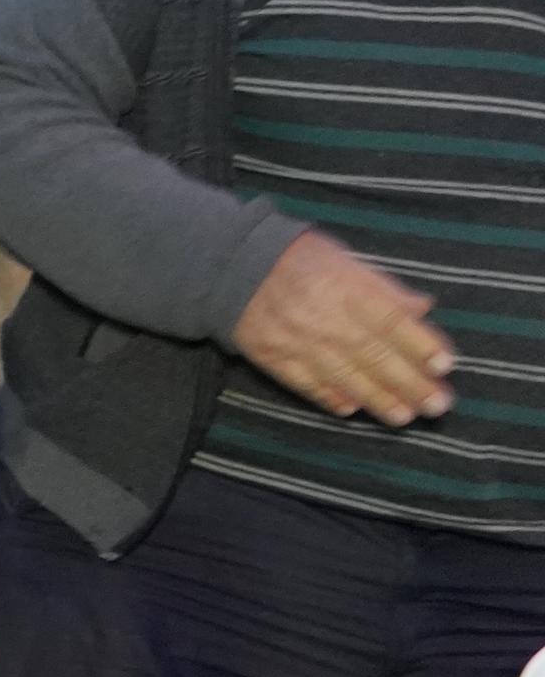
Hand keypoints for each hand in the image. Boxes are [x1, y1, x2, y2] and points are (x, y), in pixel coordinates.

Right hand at [232, 231, 453, 423]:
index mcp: (344, 287)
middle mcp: (323, 317)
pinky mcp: (274, 357)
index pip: (390, 320)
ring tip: (404, 417)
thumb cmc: (299, 260)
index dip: (419, 344)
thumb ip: (384, 287)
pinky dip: (330, 398)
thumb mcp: (345, 260)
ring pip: (344, 376)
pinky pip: (306, 383)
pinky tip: (352, 409)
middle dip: (409, 382)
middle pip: (374, 355)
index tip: (445, 365)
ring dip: (378, 399)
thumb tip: (423, 308)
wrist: (231, 266)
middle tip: (438, 405)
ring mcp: (297, 341)